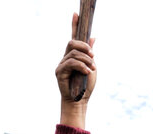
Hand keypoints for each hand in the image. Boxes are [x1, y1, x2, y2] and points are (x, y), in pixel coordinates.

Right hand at [56, 13, 95, 128]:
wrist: (80, 101)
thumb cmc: (85, 85)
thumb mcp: (91, 66)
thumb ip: (89, 53)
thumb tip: (93, 37)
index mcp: (73, 56)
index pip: (73, 38)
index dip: (74, 25)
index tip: (76, 13)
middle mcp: (65, 58)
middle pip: (72, 43)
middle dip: (84, 47)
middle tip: (93, 55)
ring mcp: (61, 65)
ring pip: (74, 53)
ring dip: (86, 60)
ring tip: (92, 69)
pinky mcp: (59, 72)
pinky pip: (71, 63)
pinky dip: (82, 66)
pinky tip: (88, 72)